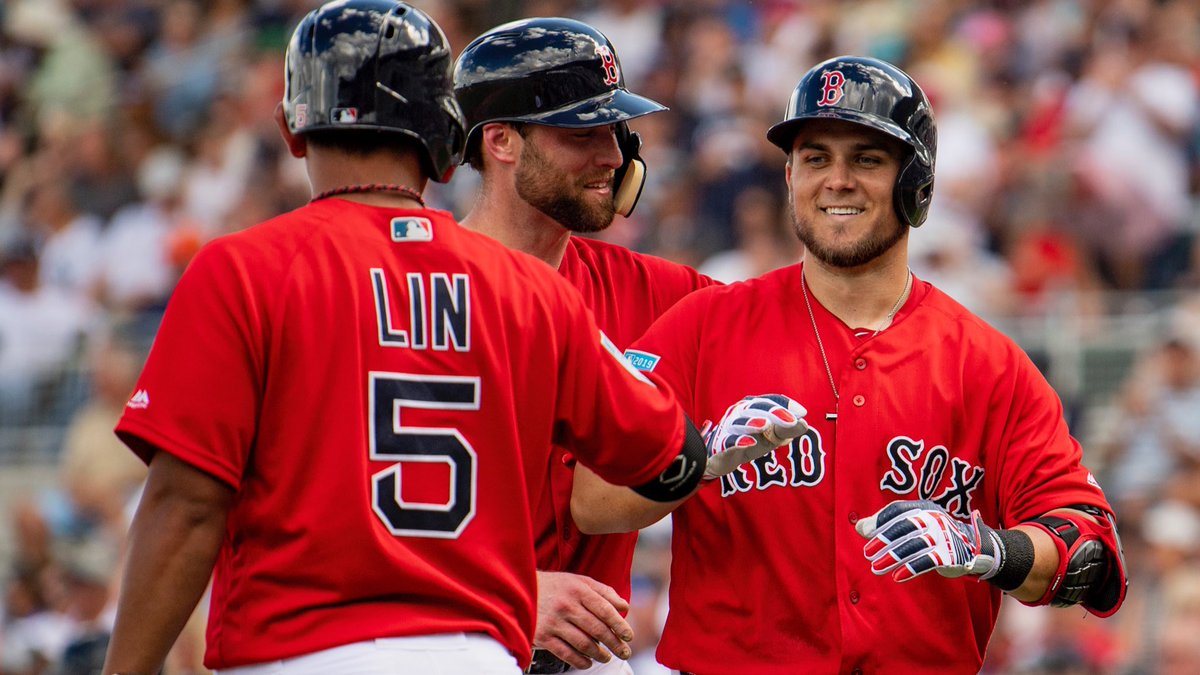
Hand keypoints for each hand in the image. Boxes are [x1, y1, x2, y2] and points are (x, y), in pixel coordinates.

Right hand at [534, 571, 632, 668]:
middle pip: (597, 629)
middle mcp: (566, 605)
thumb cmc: (555, 587)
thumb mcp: (578, 581)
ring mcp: (553, 622)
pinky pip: (566, 653)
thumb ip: (603, 592)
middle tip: (625, 652)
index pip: (605, 609)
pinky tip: (588, 662)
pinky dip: (580, 661)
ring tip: (607, 657)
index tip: (629, 636)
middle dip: (614, 643)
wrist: (520, 591)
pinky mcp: (542, 636)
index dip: (619, 624)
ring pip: (583, 643)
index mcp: (577, 589)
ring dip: (599, 654)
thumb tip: (624, 607)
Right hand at [702, 394, 807, 480]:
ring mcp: (728, 428)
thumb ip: (786, 429)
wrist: (719, 458)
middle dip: (774, 412)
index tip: (801, 412)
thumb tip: (804, 423)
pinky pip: (728, 441)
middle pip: (756, 407)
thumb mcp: (771, 436)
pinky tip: (750, 443)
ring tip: (766, 425)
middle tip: (792, 421)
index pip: (769, 401)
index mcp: (752, 407)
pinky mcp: (720, 445)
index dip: (784, 404)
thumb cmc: (748, 441)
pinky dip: (738, 441)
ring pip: (740, 423)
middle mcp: (739, 413)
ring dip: (752, 422)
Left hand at [856, 500, 998, 581]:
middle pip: (905, 527)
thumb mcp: (913, 524)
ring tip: (877, 568)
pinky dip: (911, 568)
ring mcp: (943, 536)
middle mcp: (933, 518)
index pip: (898, 510)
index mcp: (923, 508)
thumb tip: (859, 526)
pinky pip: (927, 561)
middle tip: (868, 554)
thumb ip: (886, 524)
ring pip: (914, 546)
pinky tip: (897, 576)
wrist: (972, 547)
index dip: (881, 520)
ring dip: (893, 557)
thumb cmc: (934, 534)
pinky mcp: (949, 555)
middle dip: (884, 540)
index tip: (866, 533)